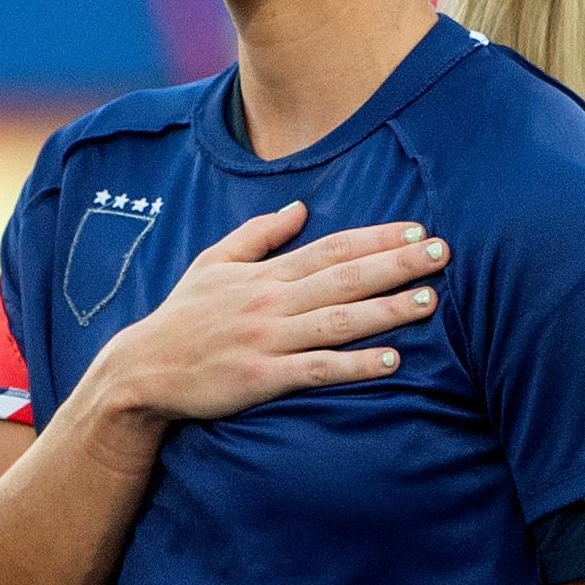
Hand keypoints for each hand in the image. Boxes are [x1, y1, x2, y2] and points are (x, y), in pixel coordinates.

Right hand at [82, 204, 445, 429]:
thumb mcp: (213, 263)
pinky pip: (316, 369)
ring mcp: (267, 339)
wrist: (142, 371)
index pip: (331, 248)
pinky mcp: (261, 377)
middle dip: (396, 263)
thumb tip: (300, 206)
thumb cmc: (183, 318)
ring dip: (386, 310)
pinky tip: (390, 360)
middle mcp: (271, 302)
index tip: (417, 229)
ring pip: (338, 320)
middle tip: (442, 252)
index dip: (376, 238)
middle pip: (344, 278)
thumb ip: (259, 234)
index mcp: (265, 273)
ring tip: (429, 301)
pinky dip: (353, 364)